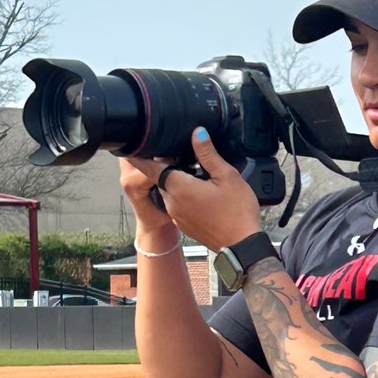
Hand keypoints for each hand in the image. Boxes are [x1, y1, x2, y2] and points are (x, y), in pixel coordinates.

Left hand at [124, 127, 263, 249]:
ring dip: (177, 182)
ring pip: (170, 192)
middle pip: (161, 179)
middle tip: (182, 156)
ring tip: (196, 175)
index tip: (134, 149)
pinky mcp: (184, 225)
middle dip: (166, 167)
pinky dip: (183, 197)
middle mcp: (172, 203)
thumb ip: (208, 154)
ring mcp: (177, 216)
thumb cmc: (237, 212)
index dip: (142, 157)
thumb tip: (197, 133)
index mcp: (179, 188)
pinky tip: (202, 195)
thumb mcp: (227, 176)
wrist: (242, 245)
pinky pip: (177, 205)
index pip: (150, 168)